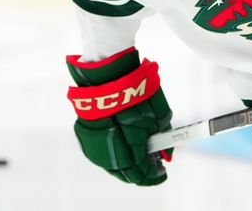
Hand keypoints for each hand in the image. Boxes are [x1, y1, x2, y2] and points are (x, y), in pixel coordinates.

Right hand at [66, 47, 172, 184]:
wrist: (107, 76)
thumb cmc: (135, 94)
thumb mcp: (157, 117)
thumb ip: (161, 140)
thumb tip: (165, 154)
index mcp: (127, 152)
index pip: (141, 174)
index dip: (153, 175)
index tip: (162, 172)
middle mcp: (108, 155)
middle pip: (126, 174)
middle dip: (141, 170)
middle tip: (154, 163)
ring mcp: (94, 147)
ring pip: (112, 165)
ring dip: (127, 162)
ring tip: (141, 153)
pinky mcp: (86, 138)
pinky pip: (102, 152)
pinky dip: (115, 152)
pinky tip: (124, 145)